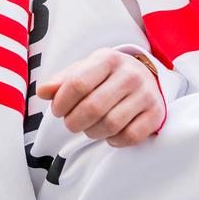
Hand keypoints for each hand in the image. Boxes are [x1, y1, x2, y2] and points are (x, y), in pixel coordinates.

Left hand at [34, 49, 164, 146]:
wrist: (145, 76)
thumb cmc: (106, 76)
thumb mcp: (84, 70)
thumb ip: (62, 81)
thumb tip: (42, 92)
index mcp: (108, 59)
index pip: (77, 84)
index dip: (61, 103)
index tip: (58, 111)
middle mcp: (130, 74)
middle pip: (92, 108)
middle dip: (74, 122)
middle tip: (72, 124)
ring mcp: (146, 94)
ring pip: (111, 124)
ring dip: (93, 133)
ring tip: (90, 128)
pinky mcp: (156, 113)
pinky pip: (130, 136)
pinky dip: (115, 140)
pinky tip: (110, 134)